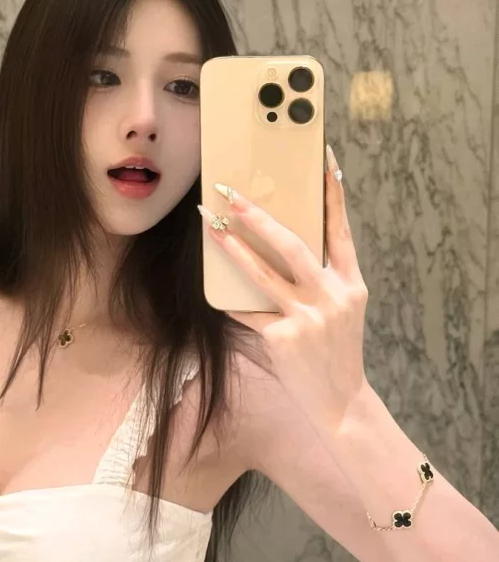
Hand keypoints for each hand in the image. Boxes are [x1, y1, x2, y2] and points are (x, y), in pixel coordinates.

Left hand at [198, 145, 369, 433]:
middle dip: (258, 215)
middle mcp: (332, 294)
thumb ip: (320, 280)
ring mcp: (308, 316)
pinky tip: (214, 291)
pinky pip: (248, 311)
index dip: (333, 193)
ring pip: (263, 272)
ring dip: (232, 246)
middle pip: (292, 243)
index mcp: (350, 283)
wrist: (342, 402)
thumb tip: (278, 247)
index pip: (342, 228)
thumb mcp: (341, 310)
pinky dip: (231, 301)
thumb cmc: (336, 351)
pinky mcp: (284, 337)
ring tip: (211, 225)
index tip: (324, 158)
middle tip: (231, 192)